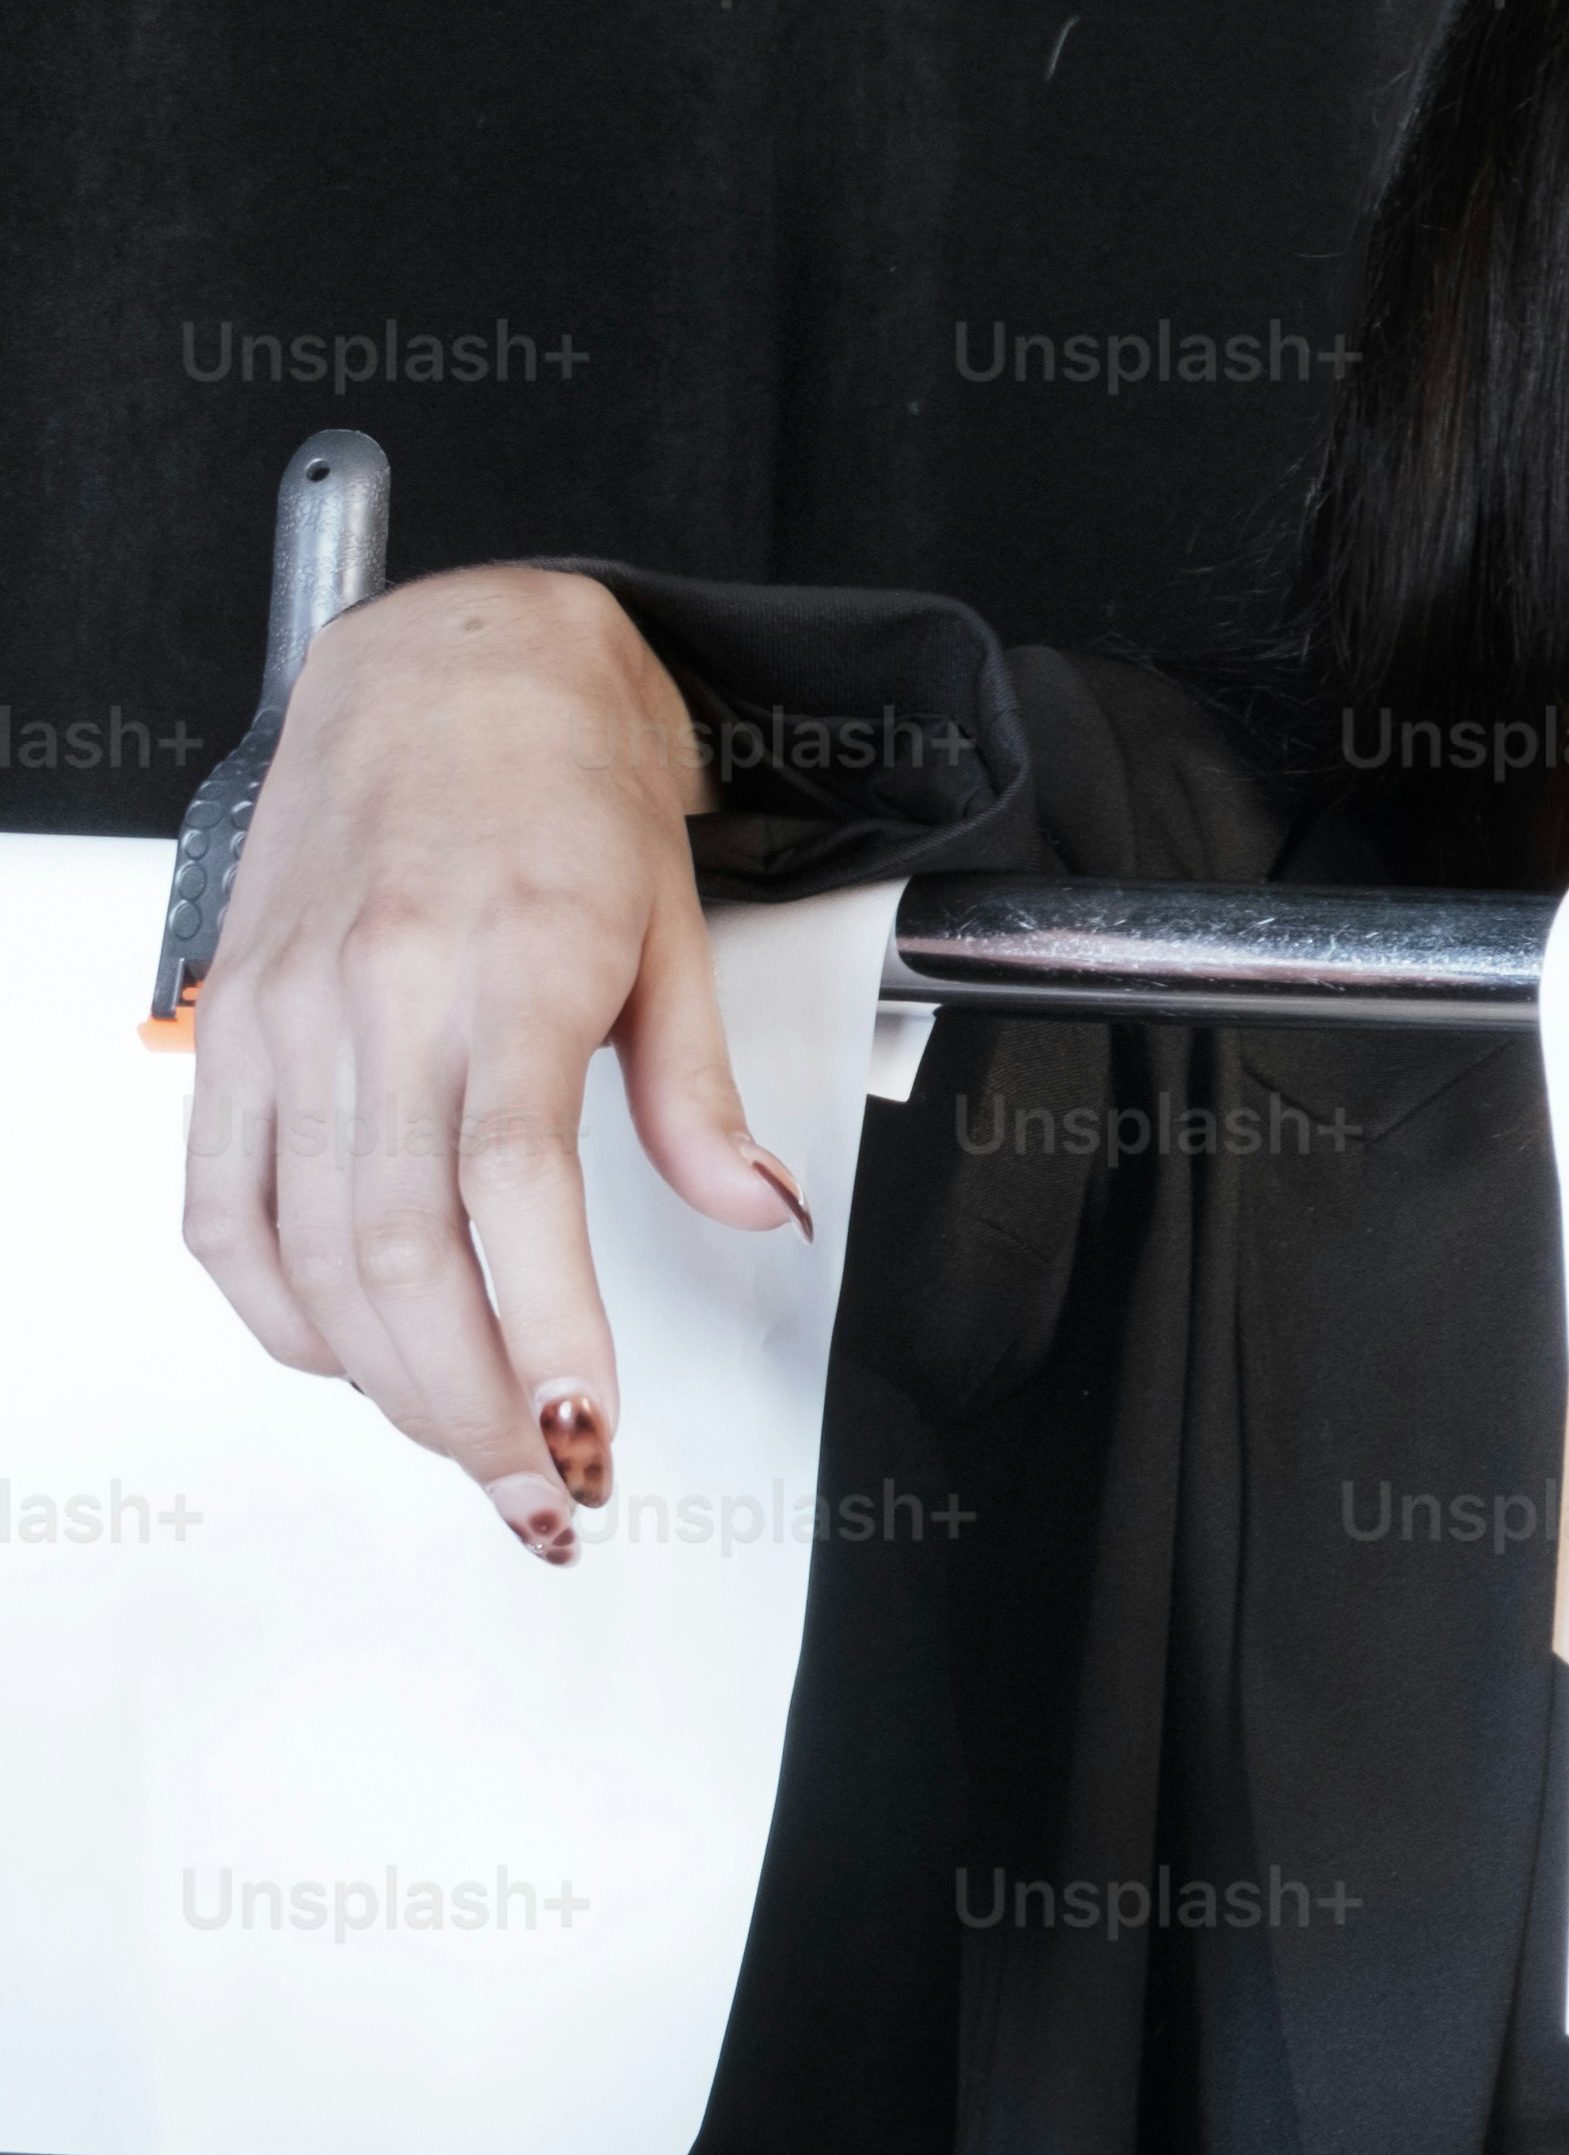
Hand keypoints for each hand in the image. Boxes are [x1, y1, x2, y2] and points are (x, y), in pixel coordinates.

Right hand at [171, 567, 800, 1562]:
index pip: (511, 1199)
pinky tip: (348, 1355)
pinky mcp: (226, 1028)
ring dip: (383, 1383)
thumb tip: (760, 1213)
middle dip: (468, 1406)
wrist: (448, 664)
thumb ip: (702, 1098)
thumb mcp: (680, 932)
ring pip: (301, 1257)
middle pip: (395, 1259)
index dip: (543, 1337)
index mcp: (508, 976)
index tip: (586, 1437)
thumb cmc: (570, 784)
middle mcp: (377, 1001)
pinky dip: (278, 1308)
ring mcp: (283, 1019)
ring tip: (469, 1446)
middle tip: (542, 1490)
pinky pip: (223, 1207)